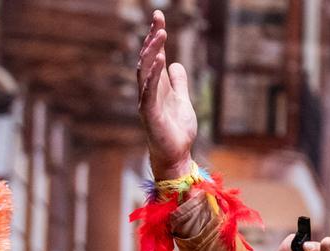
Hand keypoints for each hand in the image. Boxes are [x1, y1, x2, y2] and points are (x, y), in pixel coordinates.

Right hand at [137, 10, 196, 180]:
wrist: (176, 155)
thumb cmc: (177, 130)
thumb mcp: (183, 101)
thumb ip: (179, 83)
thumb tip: (175, 64)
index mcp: (158, 85)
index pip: (155, 55)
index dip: (156, 36)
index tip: (159, 17)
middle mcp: (149, 89)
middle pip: (147, 58)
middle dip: (152, 37)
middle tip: (158, 18)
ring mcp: (147, 100)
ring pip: (146, 71)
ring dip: (152, 52)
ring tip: (160, 35)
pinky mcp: (149, 112)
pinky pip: (149, 90)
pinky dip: (153, 74)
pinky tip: (158, 60)